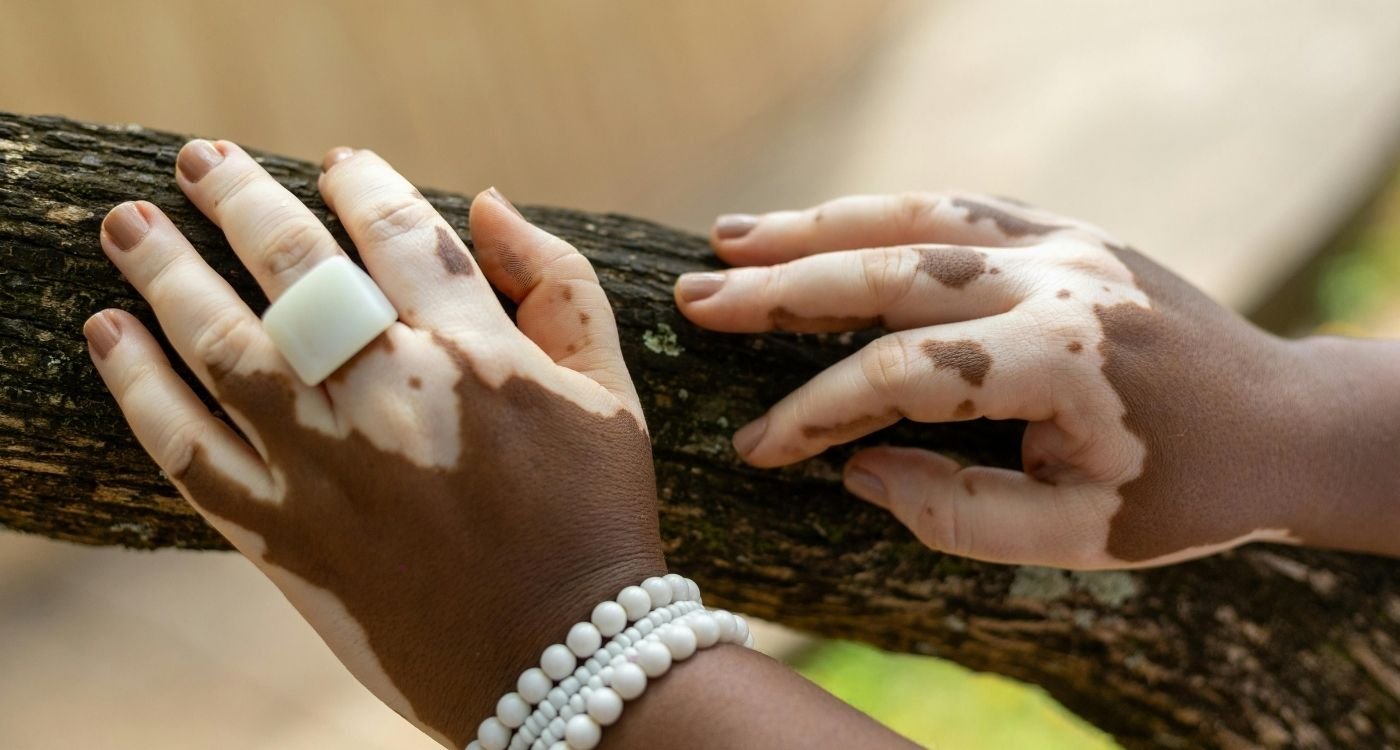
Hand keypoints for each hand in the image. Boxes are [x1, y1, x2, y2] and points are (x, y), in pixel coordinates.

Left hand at [83, 141, 663, 746]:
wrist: (558, 659)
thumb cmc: (594, 517)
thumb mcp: (609, 391)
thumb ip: (558, 284)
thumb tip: (485, 203)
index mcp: (475, 353)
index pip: (398, 233)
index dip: (361, 184)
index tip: (337, 163)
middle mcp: (388, 393)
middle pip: (292, 265)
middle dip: (239, 197)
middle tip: (199, 158)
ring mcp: (322, 465)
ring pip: (218, 341)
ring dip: (163, 270)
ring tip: (127, 224)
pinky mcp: (280, 534)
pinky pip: (186, 448)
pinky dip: (137, 385)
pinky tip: (108, 334)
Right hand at [676, 193, 1360, 568]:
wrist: (1281, 419)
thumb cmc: (1183, 491)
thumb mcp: (1079, 536)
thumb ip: (959, 514)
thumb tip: (857, 470)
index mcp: (1063, 358)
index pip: (903, 374)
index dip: (817, 412)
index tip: (755, 446)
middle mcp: (1057, 278)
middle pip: (890, 268)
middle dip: (782, 287)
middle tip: (696, 300)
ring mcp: (1063, 240)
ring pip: (915, 216)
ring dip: (816, 225)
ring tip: (729, 239)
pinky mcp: (1065, 229)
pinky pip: (956, 208)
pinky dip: (881, 215)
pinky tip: (823, 227)